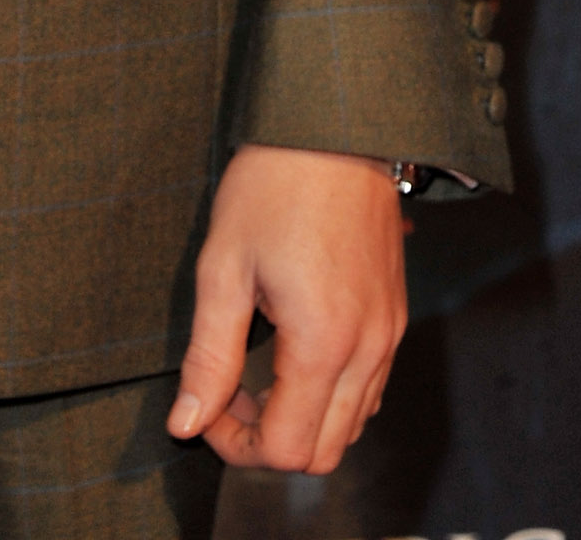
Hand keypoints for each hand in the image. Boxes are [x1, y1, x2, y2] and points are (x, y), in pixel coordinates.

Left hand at [167, 144, 404, 473]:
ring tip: (257, 370)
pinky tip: (293, 353)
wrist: (334, 126)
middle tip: (228, 393)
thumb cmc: (275, 184)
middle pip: (323, 454)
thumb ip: (208, 357)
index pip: (287, 450)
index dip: (236, 445)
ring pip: (350, 427)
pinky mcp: (394, 315)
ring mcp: (388, 334)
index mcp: (323, 342)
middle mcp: (368, 349)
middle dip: (268, 440)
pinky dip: (330, 395)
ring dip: (301, 419)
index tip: (207, 406)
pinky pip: (369, 389)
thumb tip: (186, 422)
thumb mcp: (224, 266)